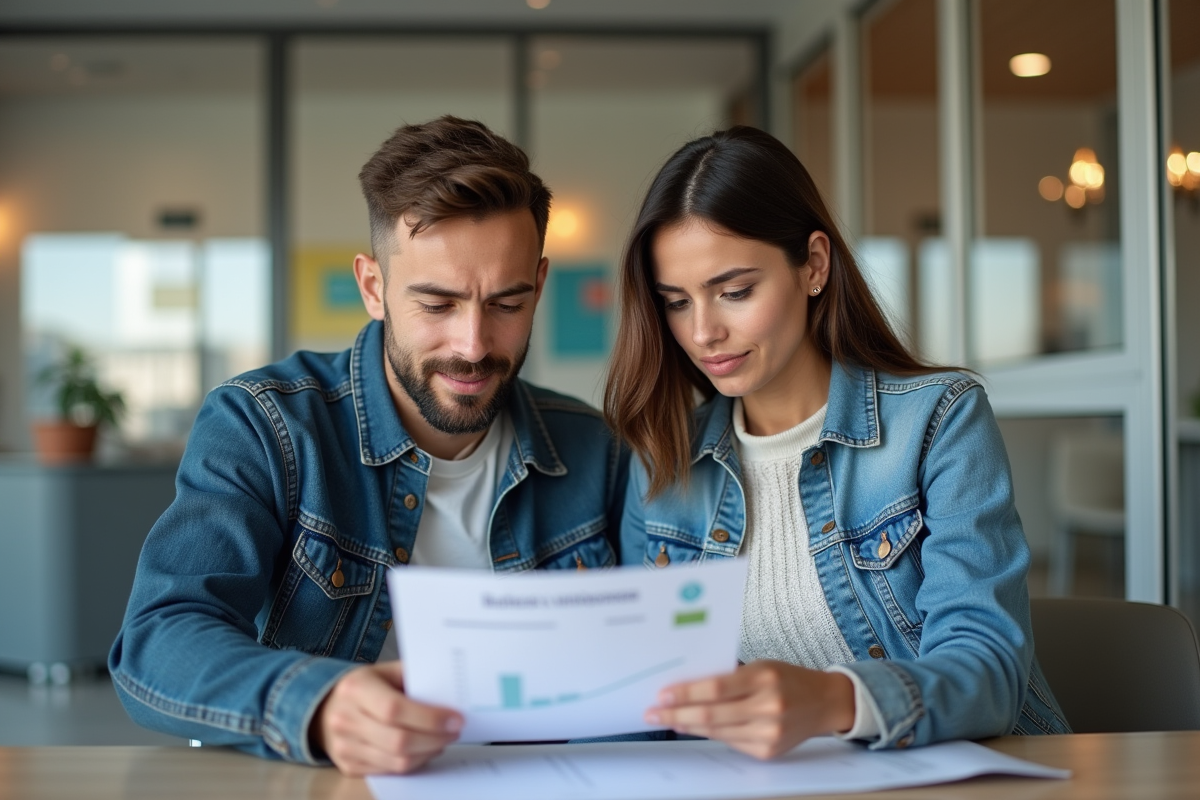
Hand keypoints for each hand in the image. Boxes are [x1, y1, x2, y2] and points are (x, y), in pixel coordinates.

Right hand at [310, 661, 462, 775]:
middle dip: (435, 738)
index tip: (455, 718)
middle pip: (398, 740)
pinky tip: (425, 749)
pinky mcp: (348, 766)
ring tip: (443, 739)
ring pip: (397, 762)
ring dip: (428, 752)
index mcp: (356, 688)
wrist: (326, 707)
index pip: (394, 709)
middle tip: (454, 731)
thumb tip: (451, 690)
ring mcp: (344, 746)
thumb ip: (414, 677)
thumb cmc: (366, 686)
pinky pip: (390, 771)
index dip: (429, 718)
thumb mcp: (385, 671)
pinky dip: (415, 762)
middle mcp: (345, 719)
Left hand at [644, 660, 855, 759]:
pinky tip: (692, 728)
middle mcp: (768, 707)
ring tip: (667, 720)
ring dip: (687, 726)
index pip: (715, 687)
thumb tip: (688, 688)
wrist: (825, 702)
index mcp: (764, 678)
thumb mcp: (761, 666)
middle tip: (653, 712)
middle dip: (676, 714)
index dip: (685, 693)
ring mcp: (769, 733)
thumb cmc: (788, 678)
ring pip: (717, 732)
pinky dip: (709, 735)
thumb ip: (729, 677)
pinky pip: (730, 743)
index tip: (663, 694)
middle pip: (711, 714)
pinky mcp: (768, 752)